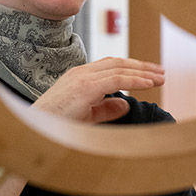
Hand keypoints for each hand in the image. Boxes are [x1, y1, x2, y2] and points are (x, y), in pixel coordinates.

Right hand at [32, 56, 164, 122]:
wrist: (33, 132)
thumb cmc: (55, 127)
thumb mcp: (86, 116)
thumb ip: (105, 108)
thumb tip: (125, 103)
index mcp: (80, 76)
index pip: (111, 65)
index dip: (132, 68)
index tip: (150, 73)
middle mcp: (81, 72)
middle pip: (118, 62)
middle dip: (142, 66)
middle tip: (161, 72)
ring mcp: (82, 77)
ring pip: (120, 68)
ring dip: (143, 72)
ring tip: (160, 77)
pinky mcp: (85, 87)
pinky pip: (116, 79)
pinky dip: (135, 80)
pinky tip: (149, 84)